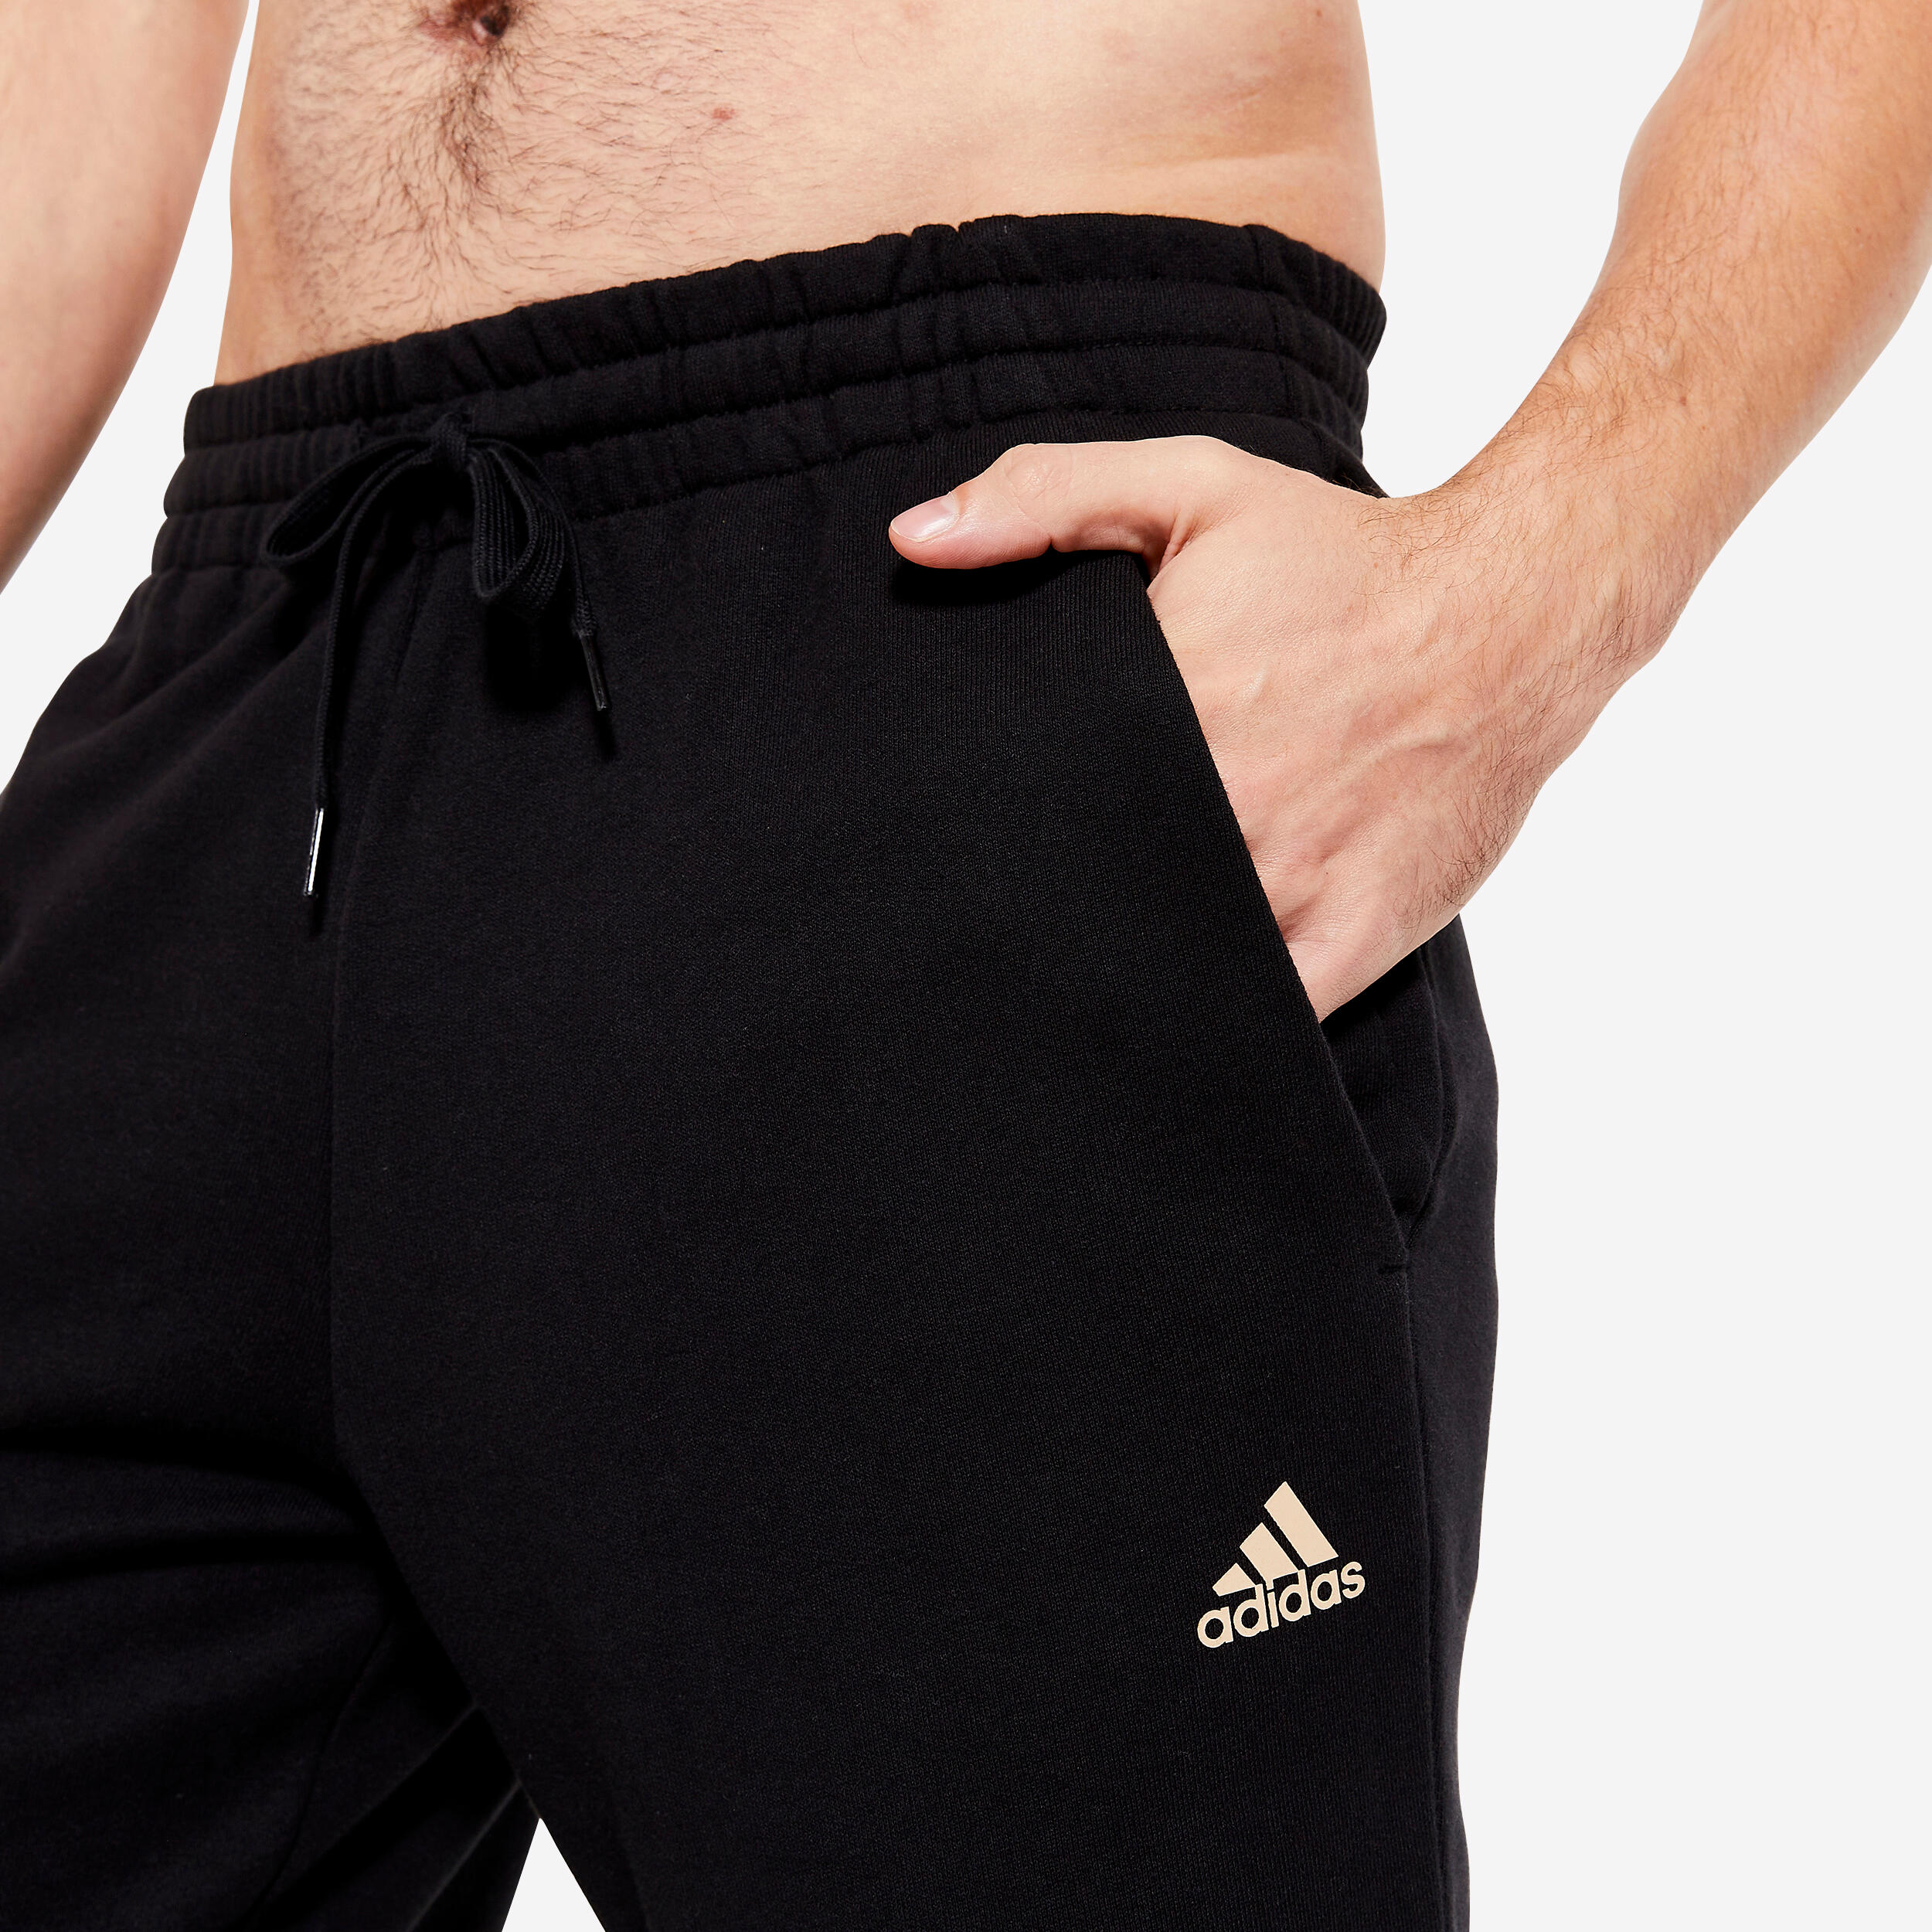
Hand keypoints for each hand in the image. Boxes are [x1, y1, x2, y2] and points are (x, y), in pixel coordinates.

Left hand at [889, 437, 1623, 1020]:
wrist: (1514, 614)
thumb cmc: (1344, 557)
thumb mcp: (1192, 488)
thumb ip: (1043, 499)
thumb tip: (914, 541)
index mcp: (1159, 708)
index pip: (1023, 801)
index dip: (976, 839)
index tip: (944, 855)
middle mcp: (1217, 807)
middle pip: (1081, 895)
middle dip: (1034, 914)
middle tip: (985, 930)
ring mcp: (1285, 885)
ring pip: (1162, 968)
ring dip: (1115, 977)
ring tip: (1067, 985)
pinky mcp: (1348, 940)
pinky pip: (1255, 1021)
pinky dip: (1208, 1034)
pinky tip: (1166, 1036)